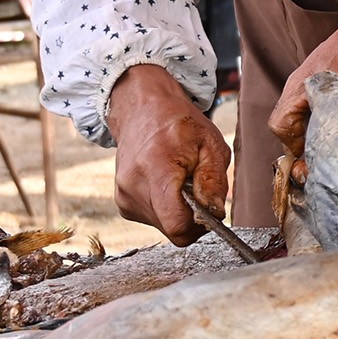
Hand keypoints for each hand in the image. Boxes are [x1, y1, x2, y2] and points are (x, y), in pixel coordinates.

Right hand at [108, 62, 231, 241]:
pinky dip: (166, 207)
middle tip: (196, 187)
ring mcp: (124, 196)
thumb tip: (215, 213)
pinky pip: (153, 219)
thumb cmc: (178, 124)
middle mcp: (133, 187)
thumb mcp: (210, 144)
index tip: (208, 209)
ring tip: (179, 180)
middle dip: (191, 215)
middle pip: (172, 228)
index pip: (176, 224)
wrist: (142, 110)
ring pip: (163, 226)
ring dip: (178, 210)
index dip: (199, 224)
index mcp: (156, 170)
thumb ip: (214, 182)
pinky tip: (166, 184)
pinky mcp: (122, 202)